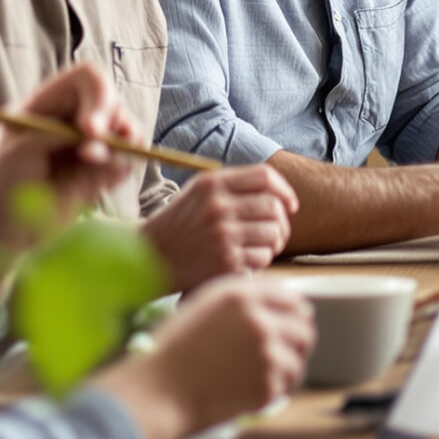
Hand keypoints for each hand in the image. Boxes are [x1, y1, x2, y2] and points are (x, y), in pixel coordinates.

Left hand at [0, 63, 137, 265]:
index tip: (89, 130)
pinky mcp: (100, 173)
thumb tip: (96, 138)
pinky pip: (127, 162)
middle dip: (112, 126)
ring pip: (127, 131)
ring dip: (121, 147)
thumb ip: (55, 134)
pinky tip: (99, 184)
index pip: (87, 79)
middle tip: (91, 157)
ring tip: (95, 168)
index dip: (98, 96)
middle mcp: (72, 119)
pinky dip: (121, 169)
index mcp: (47, 104)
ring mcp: (88, 146)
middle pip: (113, 102)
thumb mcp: (17, 152)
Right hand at [96, 278, 315, 438]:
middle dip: (297, 342)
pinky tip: (247, 390)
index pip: (292, 299)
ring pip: (298, 359)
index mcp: (241, 295)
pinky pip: (285, 386)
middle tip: (282, 354)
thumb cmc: (172, 350)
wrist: (154, 391)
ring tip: (258, 376)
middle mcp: (259, 320)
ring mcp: (266, 353)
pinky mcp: (267, 384)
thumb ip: (243, 301)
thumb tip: (288, 306)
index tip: (290, 325)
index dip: (294, 314)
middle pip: (304, 328)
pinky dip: (272, 390)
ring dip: (285, 368)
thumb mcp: (203, 307)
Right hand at [143, 166, 298, 291]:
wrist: (149, 258)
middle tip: (276, 232)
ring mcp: (223, 234)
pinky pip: (263, 257)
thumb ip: (232, 187)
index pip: (264, 176)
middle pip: (274, 207)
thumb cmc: (178, 226)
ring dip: (274, 243)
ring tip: (261, 247)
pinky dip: (261, 260)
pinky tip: (246, 260)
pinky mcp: (226, 261)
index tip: (290, 204)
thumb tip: (278, 194)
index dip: (284, 190)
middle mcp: (219, 206)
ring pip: (273, 233)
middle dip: (282, 221)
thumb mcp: (196, 193)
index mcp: (212, 184)